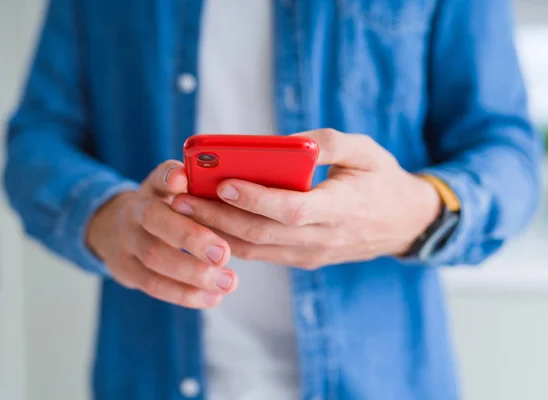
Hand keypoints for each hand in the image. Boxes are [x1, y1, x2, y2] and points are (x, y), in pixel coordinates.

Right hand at [86, 161, 236, 307]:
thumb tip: (234, 190)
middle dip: (191, 237)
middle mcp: (136, 210)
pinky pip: (153, 285)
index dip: (169, 177)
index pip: (159, 176)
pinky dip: (185, 294)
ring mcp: (127, 241)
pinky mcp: (125, 270)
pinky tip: (213, 297)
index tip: (181, 181)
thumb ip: (201, 191)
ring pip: (154, 257)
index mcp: (154, 187)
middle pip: (155, 219)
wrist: (118, 230)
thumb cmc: (168, 211)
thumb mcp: (178, 194)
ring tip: (228, 282)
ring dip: (194, 273)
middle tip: (223, 254)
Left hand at [171, 129, 441, 268]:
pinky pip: (263, 254)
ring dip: (217, 232)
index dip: (256, 199)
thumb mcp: (366, 150)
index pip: (291, 210)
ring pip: (257, 249)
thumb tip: (287, 142)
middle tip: (182, 198)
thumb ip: (329, 143)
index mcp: (341, 208)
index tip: (223, 182)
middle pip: (262, 234)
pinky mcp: (304, 259)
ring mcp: (312, 254)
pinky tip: (208, 223)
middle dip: (218, 217)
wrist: (405, 223)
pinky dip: (233, 241)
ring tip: (185, 211)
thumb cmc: (383, 180)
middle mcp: (323, 238)